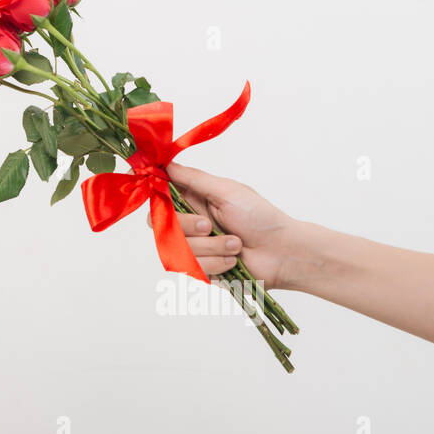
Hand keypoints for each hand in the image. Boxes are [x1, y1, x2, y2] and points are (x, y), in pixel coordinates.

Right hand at [153, 162, 301, 290]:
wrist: (283, 253)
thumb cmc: (260, 217)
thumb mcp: (226, 190)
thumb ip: (193, 179)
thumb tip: (166, 164)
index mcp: (194, 199)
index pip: (159, 195)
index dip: (152, 193)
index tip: (150, 187)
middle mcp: (189, 223)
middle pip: (160, 224)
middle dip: (186, 227)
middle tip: (209, 225)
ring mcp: (194, 247)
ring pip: (178, 248)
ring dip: (211, 247)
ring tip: (235, 244)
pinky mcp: (202, 269)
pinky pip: (193, 268)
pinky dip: (216, 263)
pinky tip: (233, 260)